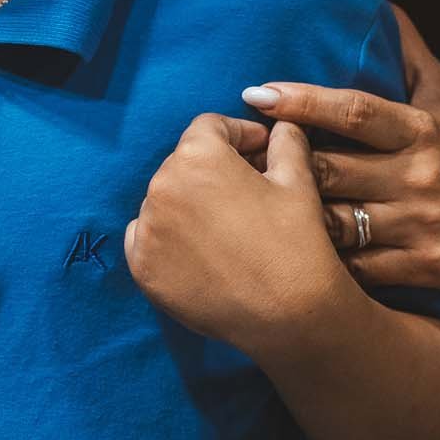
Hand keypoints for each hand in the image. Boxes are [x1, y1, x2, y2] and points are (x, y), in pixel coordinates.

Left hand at [125, 112, 340, 355]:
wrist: (290, 315)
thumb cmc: (296, 242)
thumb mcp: (298, 180)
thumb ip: (286, 141)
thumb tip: (281, 123)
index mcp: (197, 156)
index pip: (210, 128)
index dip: (239, 135)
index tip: (260, 151)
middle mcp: (161, 185)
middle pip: (185, 163)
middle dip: (215, 170)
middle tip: (247, 191)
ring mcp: (146, 229)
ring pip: (166, 200)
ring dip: (190, 203)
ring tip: (225, 225)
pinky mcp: (142, 267)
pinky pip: (147, 237)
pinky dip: (168, 238)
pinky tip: (201, 250)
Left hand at [242, 7, 439, 296]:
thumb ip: (410, 55)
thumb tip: (379, 4)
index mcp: (419, 130)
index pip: (354, 111)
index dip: (303, 101)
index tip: (256, 93)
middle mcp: (417, 174)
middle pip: (331, 169)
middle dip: (282, 167)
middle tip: (236, 162)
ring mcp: (418, 223)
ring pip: (336, 222)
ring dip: (293, 218)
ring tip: (250, 211)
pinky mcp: (420, 267)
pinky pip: (356, 267)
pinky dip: (323, 263)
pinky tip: (292, 255)